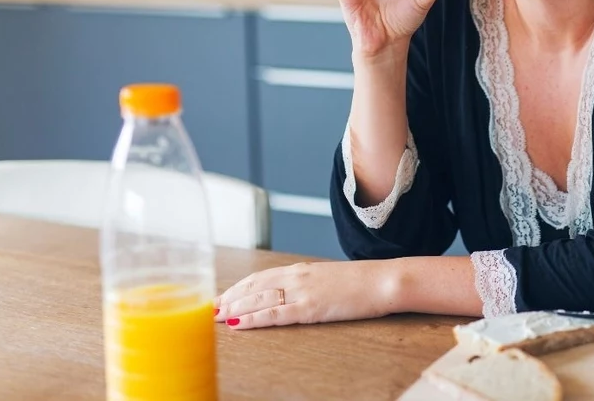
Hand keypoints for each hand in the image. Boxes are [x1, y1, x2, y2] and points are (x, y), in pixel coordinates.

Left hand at [214, 260, 395, 329]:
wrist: (383, 280)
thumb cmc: (362, 282)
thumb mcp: (330, 278)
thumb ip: (310, 284)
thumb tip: (294, 293)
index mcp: (302, 269)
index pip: (260, 277)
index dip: (238, 287)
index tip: (222, 296)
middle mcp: (298, 277)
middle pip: (254, 286)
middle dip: (230, 298)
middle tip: (210, 308)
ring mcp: (303, 291)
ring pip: (259, 298)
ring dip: (235, 308)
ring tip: (217, 317)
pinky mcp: (311, 307)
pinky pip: (276, 313)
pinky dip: (254, 319)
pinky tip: (240, 324)